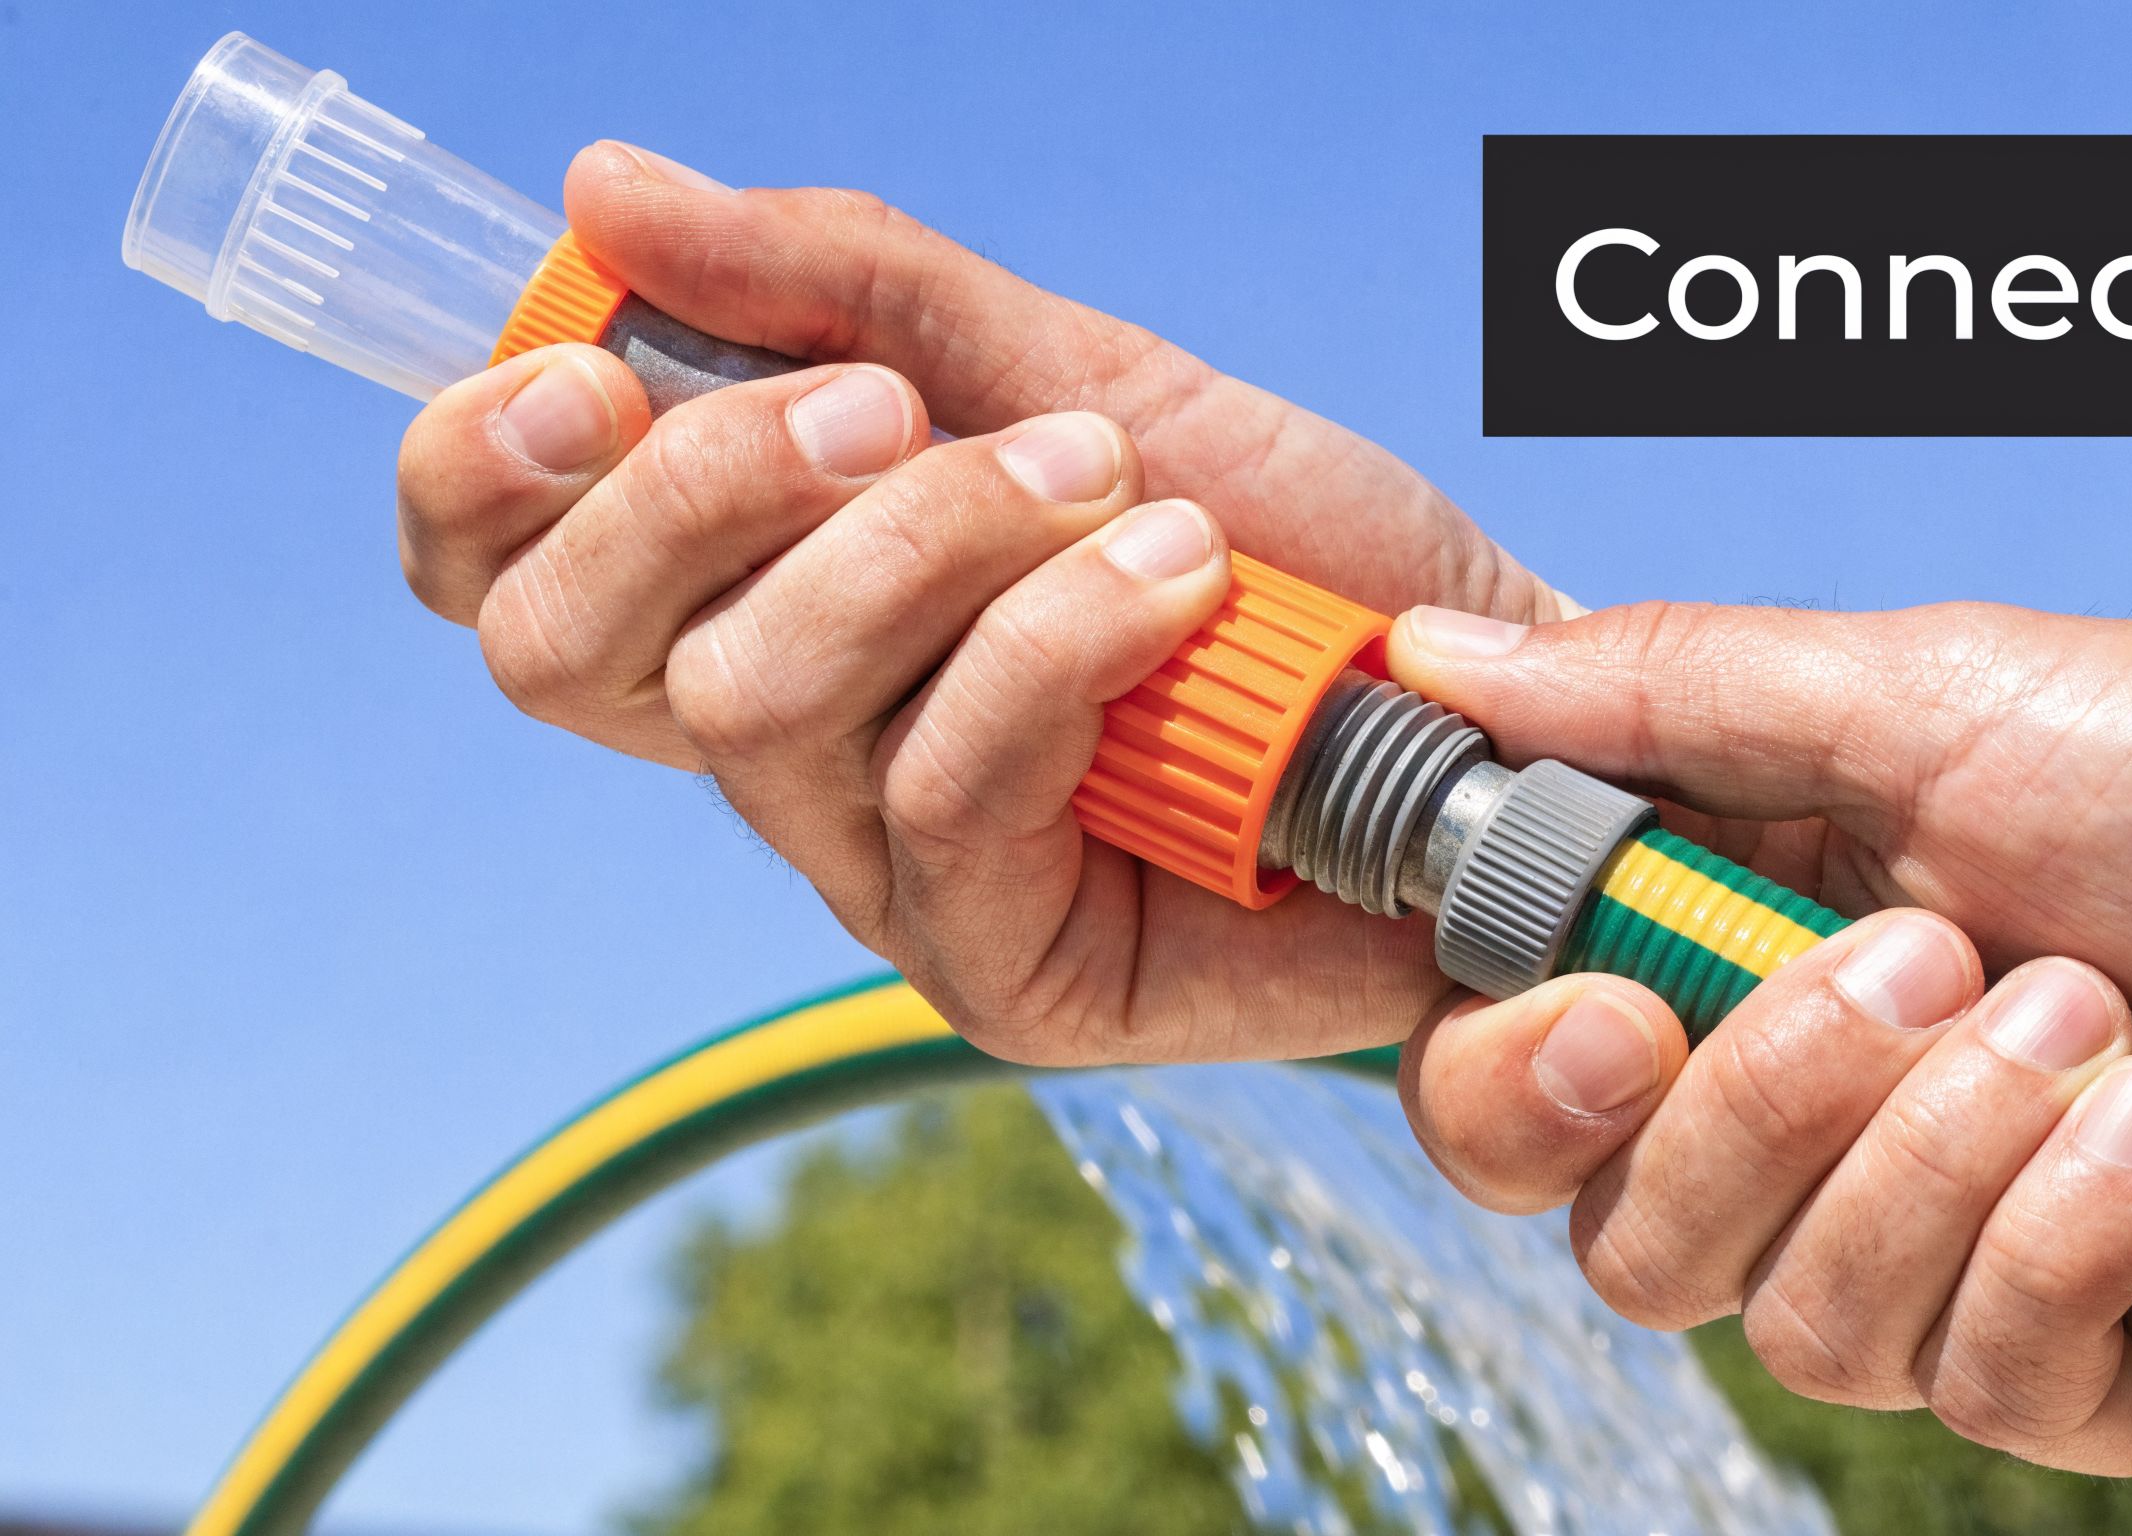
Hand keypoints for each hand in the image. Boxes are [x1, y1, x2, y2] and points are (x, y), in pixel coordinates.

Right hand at [395, 142, 1566, 1063]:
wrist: (1495, 685)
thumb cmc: (1289, 544)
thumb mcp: (1070, 363)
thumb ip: (845, 285)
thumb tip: (604, 191)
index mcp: (760, 604)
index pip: (503, 573)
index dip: (481, 474)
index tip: (587, 367)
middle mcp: (792, 754)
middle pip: (569, 649)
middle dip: (706, 490)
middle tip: (886, 409)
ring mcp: (887, 873)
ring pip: (758, 698)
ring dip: (936, 543)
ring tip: (1110, 480)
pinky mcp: (1005, 967)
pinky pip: (944, 787)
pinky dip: (1058, 640)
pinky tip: (1179, 579)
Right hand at [1382, 598, 2131, 1480]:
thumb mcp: (1944, 694)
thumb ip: (1673, 696)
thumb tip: (1434, 667)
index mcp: (1750, 959)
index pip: (1515, 1086)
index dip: (1516, 1078)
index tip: (1619, 1014)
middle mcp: (1821, 1129)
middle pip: (1624, 1233)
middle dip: (1771, 1103)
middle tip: (1941, 957)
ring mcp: (1949, 1262)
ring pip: (1790, 1323)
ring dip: (1950, 1155)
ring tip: (2107, 1021)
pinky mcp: (2083, 1378)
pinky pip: (1971, 1382)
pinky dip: (2067, 1241)